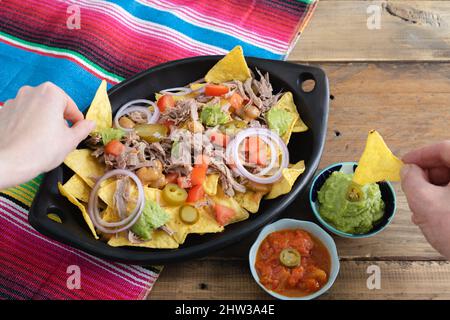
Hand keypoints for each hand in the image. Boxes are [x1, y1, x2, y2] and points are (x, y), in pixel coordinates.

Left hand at [0, 82, 94, 188]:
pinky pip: (22, 116)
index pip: (71, 106)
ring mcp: (14, 101)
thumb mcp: (71, 140)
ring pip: (37, 110)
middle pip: (53, 105)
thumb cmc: (41, 150)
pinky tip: (31, 140)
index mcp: (51, 93)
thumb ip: (83, 129)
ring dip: (44, 121)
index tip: (78, 130)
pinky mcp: (3, 112)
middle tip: (62, 137)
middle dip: (59, 119)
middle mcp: (31, 91)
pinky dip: (29, 124)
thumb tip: (89, 124)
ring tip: (45, 140)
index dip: (77, 120)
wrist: (8, 162)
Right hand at [401, 141, 449, 258]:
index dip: (420, 153)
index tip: (404, 162)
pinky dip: (446, 200)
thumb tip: (408, 170)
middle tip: (411, 187)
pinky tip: (433, 216)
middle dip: (427, 175)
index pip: (444, 149)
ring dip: (434, 190)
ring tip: (420, 209)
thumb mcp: (425, 202)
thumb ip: (411, 180)